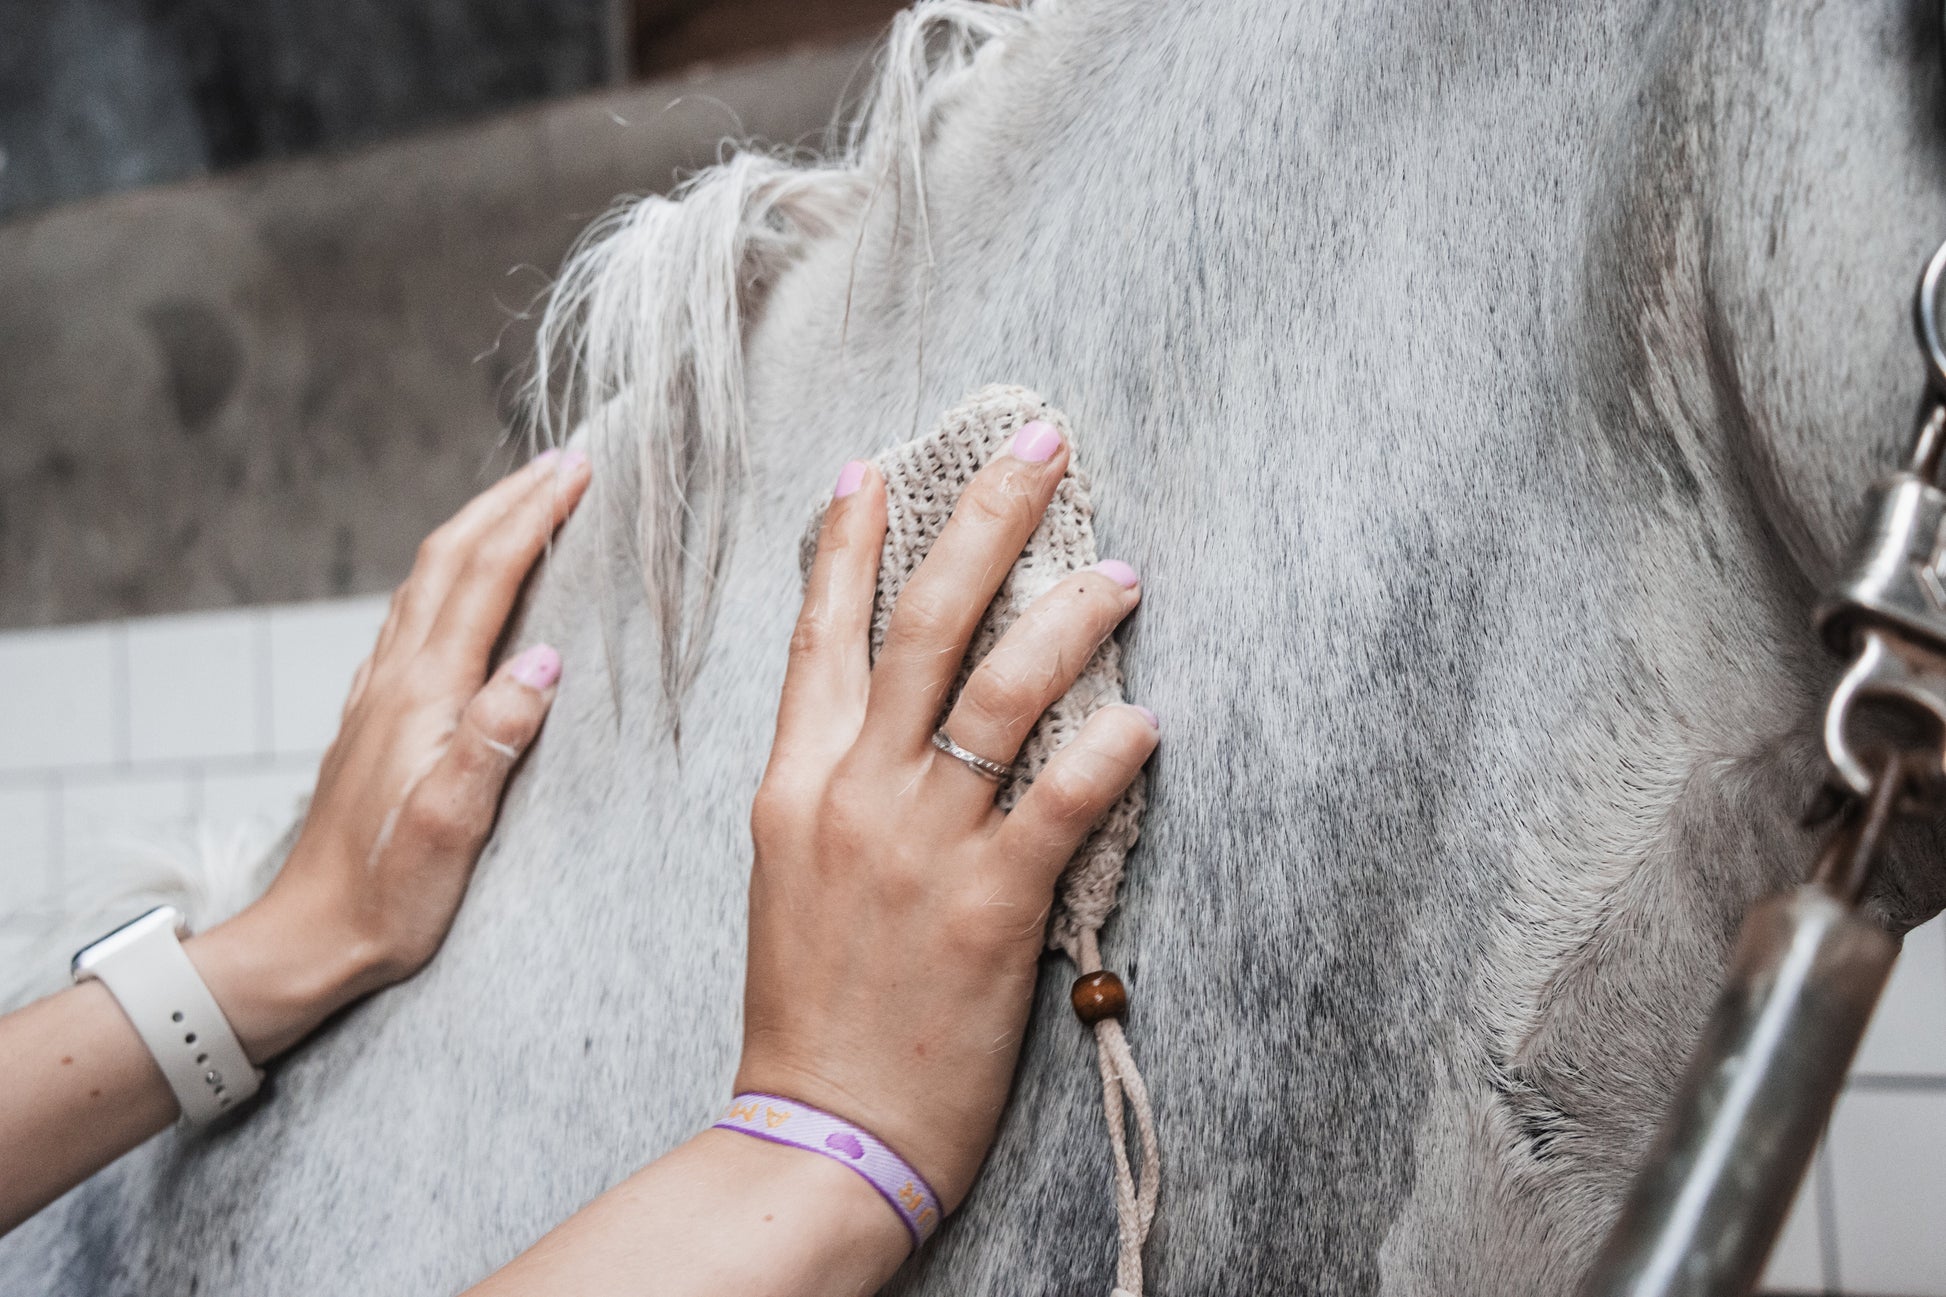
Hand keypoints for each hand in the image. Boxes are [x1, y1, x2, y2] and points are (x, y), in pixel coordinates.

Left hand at [187, 449, 592, 1060]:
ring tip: (523, 499)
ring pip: (428, 581)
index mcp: (423, 695)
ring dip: (478, 527)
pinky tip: (463, 585)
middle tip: (564, 461)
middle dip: (507, 500)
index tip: (579, 472)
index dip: (532, 518)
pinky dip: (452, 575)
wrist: (307, 938)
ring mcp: (380, 695)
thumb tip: (546, 660)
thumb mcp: (451, 825)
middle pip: (449, 559)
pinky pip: (416, 618)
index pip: (485, 579)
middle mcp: (395, 680)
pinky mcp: (378, 719)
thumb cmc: (385, 895)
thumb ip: (495, 738)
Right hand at [739, 426, 1157, 1212]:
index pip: (821, 636)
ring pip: (1002, 696)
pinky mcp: (988, 910)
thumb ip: (834, 782)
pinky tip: (1150, 719)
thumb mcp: (793, 870)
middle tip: (1040, 444)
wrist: (818, 1129)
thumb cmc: (814, 1002)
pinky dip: (1108, 754)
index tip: (872, 467)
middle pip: (923, 626)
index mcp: (795, 782)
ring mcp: (920, 848)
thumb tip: (891, 714)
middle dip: (984, 521)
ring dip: (1068, 620)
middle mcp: (853, 794)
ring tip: (1124, 575)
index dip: (847, 545)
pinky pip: (1060, 805)